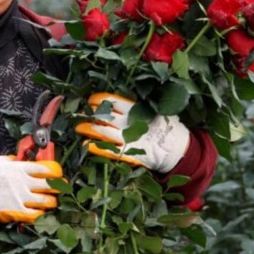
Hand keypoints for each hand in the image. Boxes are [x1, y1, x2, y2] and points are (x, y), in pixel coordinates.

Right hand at [0, 155, 61, 222]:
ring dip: (51, 201)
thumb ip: (9, 160)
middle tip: (62, 188)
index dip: (54, 171)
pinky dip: (40, 214)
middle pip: (48, 184)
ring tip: (53, 202)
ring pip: (45, 200)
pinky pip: (34, 214)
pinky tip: (43, 214)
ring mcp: (21, 197)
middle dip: (57, 186)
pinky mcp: (16, 211)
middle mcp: (23, 182)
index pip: (43, 168)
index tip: (58, 173)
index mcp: (19, 168)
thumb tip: (17, 159)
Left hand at [75, 92, 189, 172]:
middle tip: (78, 114)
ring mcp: (127, 138)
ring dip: (87, 129)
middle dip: (88, 113)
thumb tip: (117, 99)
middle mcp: (129, 122)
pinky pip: (107, 150)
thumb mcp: (153, 110)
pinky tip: (86, 145)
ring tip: (78, 128)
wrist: (176, 149)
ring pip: (101, 131)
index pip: (112, 100)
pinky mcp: (127, 154)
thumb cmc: (163, 127)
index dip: (98, 99)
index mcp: (135, 109)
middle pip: (103, 115)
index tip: (90, 100)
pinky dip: (95, 147)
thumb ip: (137, 105)